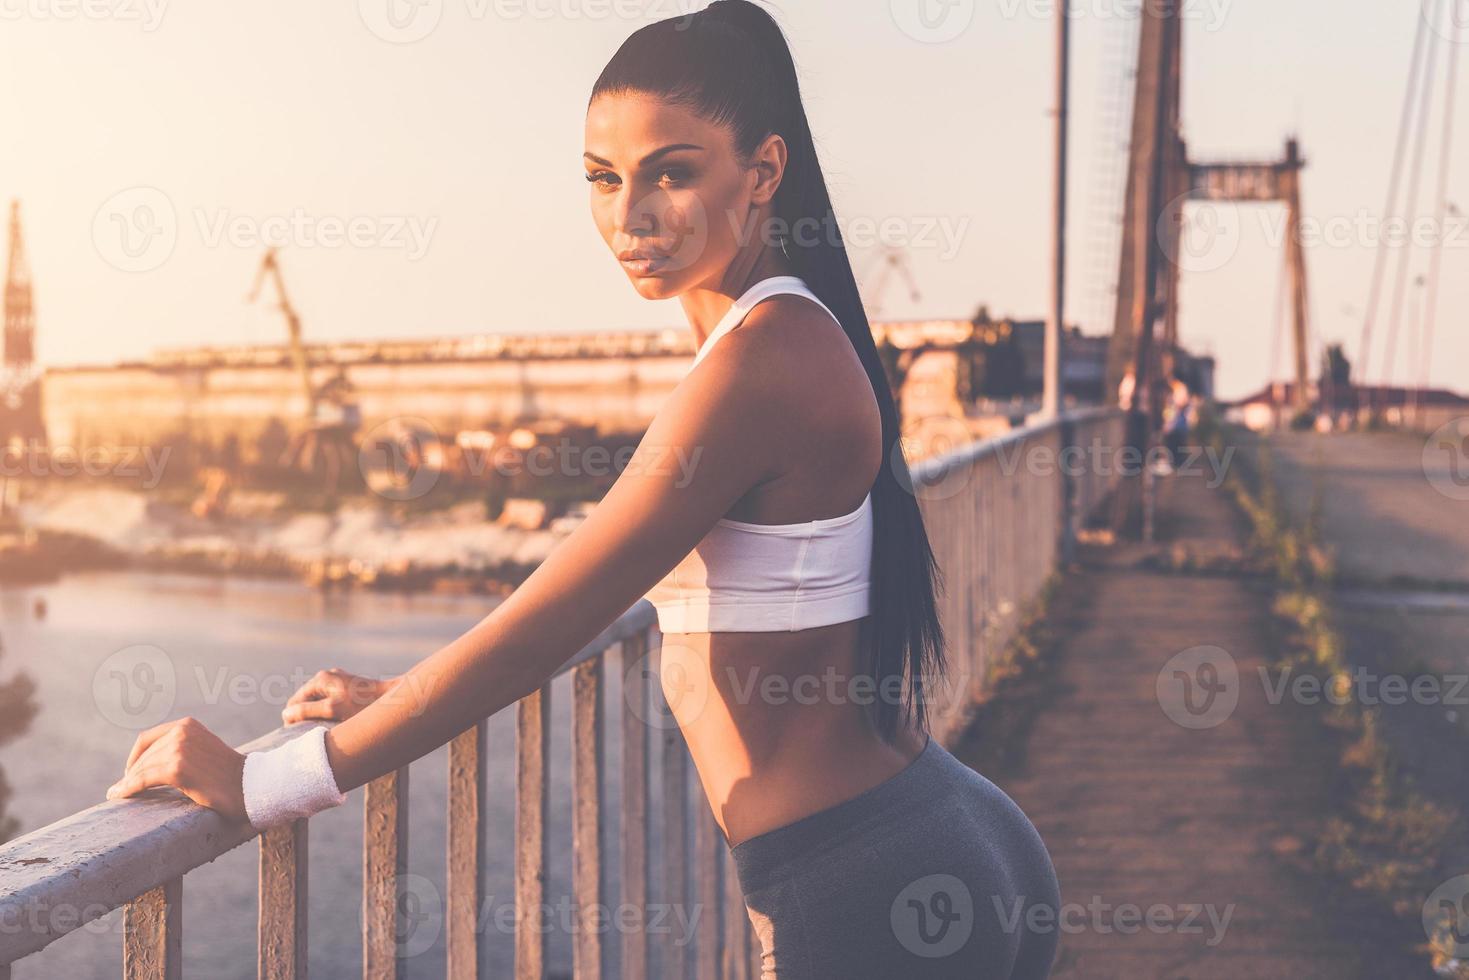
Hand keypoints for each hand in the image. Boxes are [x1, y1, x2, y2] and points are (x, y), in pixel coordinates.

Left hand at [106, 717, 246, 821]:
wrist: (251, 786)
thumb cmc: (229, 775)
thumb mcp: (204, 750)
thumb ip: (183, 749)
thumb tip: (151, 765)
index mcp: (188, 725)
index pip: (148, 739)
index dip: (136, 757)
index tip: (131, 772)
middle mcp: (182, 732)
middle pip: (143, 755)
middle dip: (131, 773)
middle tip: (122, 788)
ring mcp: (179, 749)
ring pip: (141, 769)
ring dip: (127, 783)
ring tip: (118, 794)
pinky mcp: (177, 769)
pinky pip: (142, 780)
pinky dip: (128, 788)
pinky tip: (119, 796)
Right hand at [283, 668, 396, 723]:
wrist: (393, 699)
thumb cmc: (364, 705)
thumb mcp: (333, 709)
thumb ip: (308, 711)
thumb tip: (286, 713)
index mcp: (320, 679)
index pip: (294, 701)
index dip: (293, 719)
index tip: (300, 735)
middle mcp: (327, 677)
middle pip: (305, 701)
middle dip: (306, 717)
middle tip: (314, 734)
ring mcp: (337, 681)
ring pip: (317, 703)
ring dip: (317, 716)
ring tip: (326, 730)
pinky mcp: (347, 688)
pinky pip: (329, 702)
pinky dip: (329, 713)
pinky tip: (336, 724)